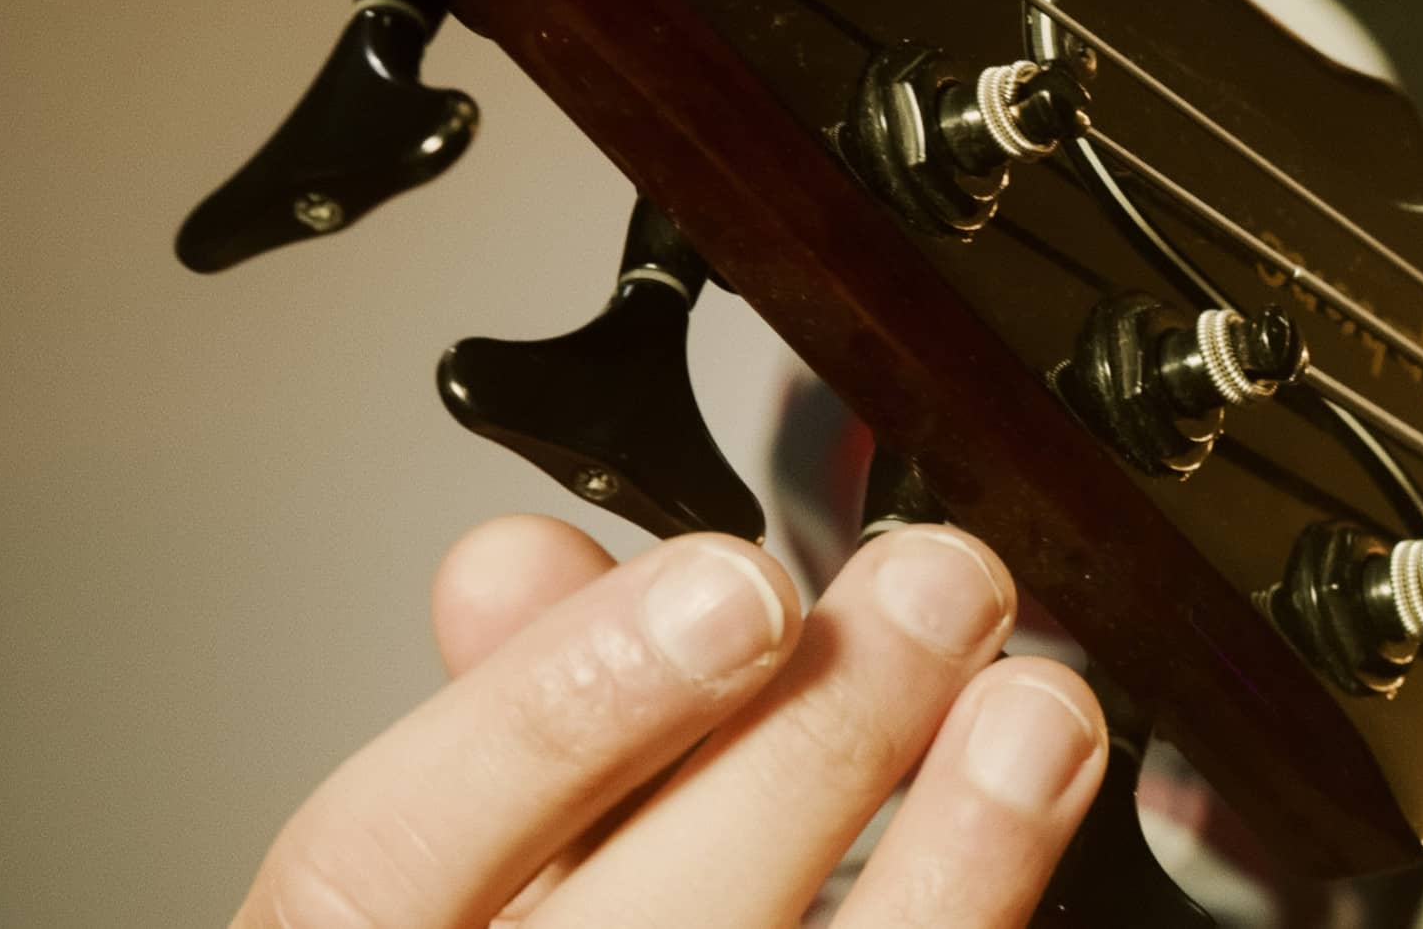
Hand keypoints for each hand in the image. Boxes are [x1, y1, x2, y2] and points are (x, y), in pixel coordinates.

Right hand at [232, 514, 1108, 927]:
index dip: (562, 702)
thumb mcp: (466, 863)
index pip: (385, 849)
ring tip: (1037, 711)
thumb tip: (527, 558)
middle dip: (812, 741)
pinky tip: (1033, 855)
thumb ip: (504, 718)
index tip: (736, 580)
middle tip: (939, 590)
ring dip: (951, 859)